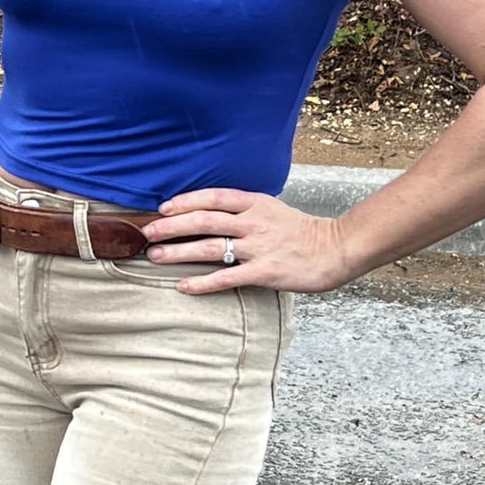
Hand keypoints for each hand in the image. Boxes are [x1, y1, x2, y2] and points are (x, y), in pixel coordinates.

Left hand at [143, 187, 353, 294]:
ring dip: (179, 252)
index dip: (185, 201)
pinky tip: (183, 287)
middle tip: (147, 232)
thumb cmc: (304, 232)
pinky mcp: (264, 272)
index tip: (163, 208)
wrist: (337, 249)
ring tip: (156, 256)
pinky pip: (226, 278)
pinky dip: (201, 283)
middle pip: (204, 220)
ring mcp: (259, 247)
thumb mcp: (273, 210)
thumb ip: (246, 210)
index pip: (213, 197)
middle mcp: (254, 222)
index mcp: (256, 204)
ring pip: (210, 247)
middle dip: (171, 226)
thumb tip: (212, 214)